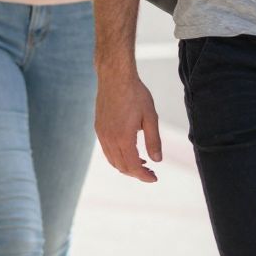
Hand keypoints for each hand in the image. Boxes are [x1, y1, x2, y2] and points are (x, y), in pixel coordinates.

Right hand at [95, 67, 162, 182]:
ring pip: (112, 160)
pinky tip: (128, 150)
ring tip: (141, 163)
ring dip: (126, 166)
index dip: (144, 176)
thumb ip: (153, 141)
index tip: (154, 178)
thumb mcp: (151, 117)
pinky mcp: (98, 127)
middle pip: (121, 166)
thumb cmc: (135, 94)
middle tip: (150, 172)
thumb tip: (157, 160)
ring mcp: (101, 133)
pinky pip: (106, 150)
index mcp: (123, 137)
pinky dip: (117, 156)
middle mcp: (109, 138)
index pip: (133, 166)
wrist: (115, 77)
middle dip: (136, 173)